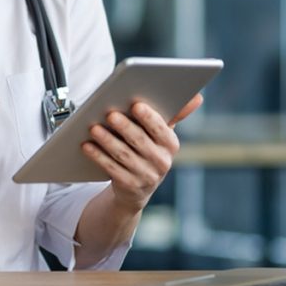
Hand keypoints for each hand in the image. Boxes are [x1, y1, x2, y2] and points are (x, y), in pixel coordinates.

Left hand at [81, 93, 203, 212]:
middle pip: (140, 141)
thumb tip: (198, 97)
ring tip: (94, 127)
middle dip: (124, 126)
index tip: (136, 104)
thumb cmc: (149, 150)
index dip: (149, 117)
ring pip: (124, 155)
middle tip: (110, 114)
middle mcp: (162, 162)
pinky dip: (98, 156)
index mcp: (171, 145)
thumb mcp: (161, 133)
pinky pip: (111, 169)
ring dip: (108, 140)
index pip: (161, 129)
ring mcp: (146, 177)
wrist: (137, 189)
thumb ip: (175, 113)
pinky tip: (87, 145)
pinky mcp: (129, 187)